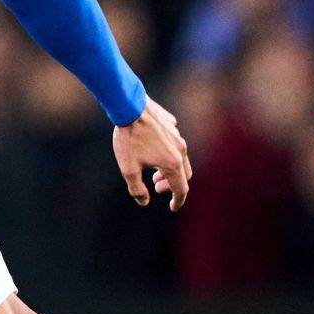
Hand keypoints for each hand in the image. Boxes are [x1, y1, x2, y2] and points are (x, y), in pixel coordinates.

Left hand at [112, 96, 191, 211]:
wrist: (129, 106)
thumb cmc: (128, 138)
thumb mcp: (128, 169)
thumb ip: (137, 189)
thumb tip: (144, 201)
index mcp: (172, 163)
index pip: (181, 189)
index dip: (177, 201)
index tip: (172, 207)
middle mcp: (180, 150)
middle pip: (184, 175)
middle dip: (172, 185)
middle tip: (156, 187)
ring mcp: (177, 135)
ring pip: (181, 158)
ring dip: (170, 169)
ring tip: (153, 171)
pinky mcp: (171, 124)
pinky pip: (174, 142)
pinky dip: (167, 152)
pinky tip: (152, 150)